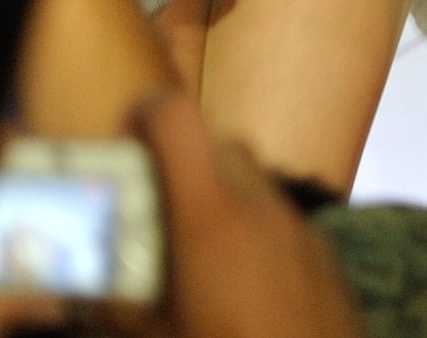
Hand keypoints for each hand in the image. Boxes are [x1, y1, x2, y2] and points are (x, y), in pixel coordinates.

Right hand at [127, 89, 359, 337]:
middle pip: (217, 141)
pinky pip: (286, 219)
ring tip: (200, 248)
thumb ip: (121, 311)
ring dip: (223, 192)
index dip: (143, 114)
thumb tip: (95, 295)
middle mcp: (260, 208)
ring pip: (257, 179)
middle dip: (181, 156)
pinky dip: (259, 228)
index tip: (124, 143)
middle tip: (156, 200)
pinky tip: (247, 284)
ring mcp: (303, 231)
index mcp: (210, 218)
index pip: (176, 118)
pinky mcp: (331, 260)